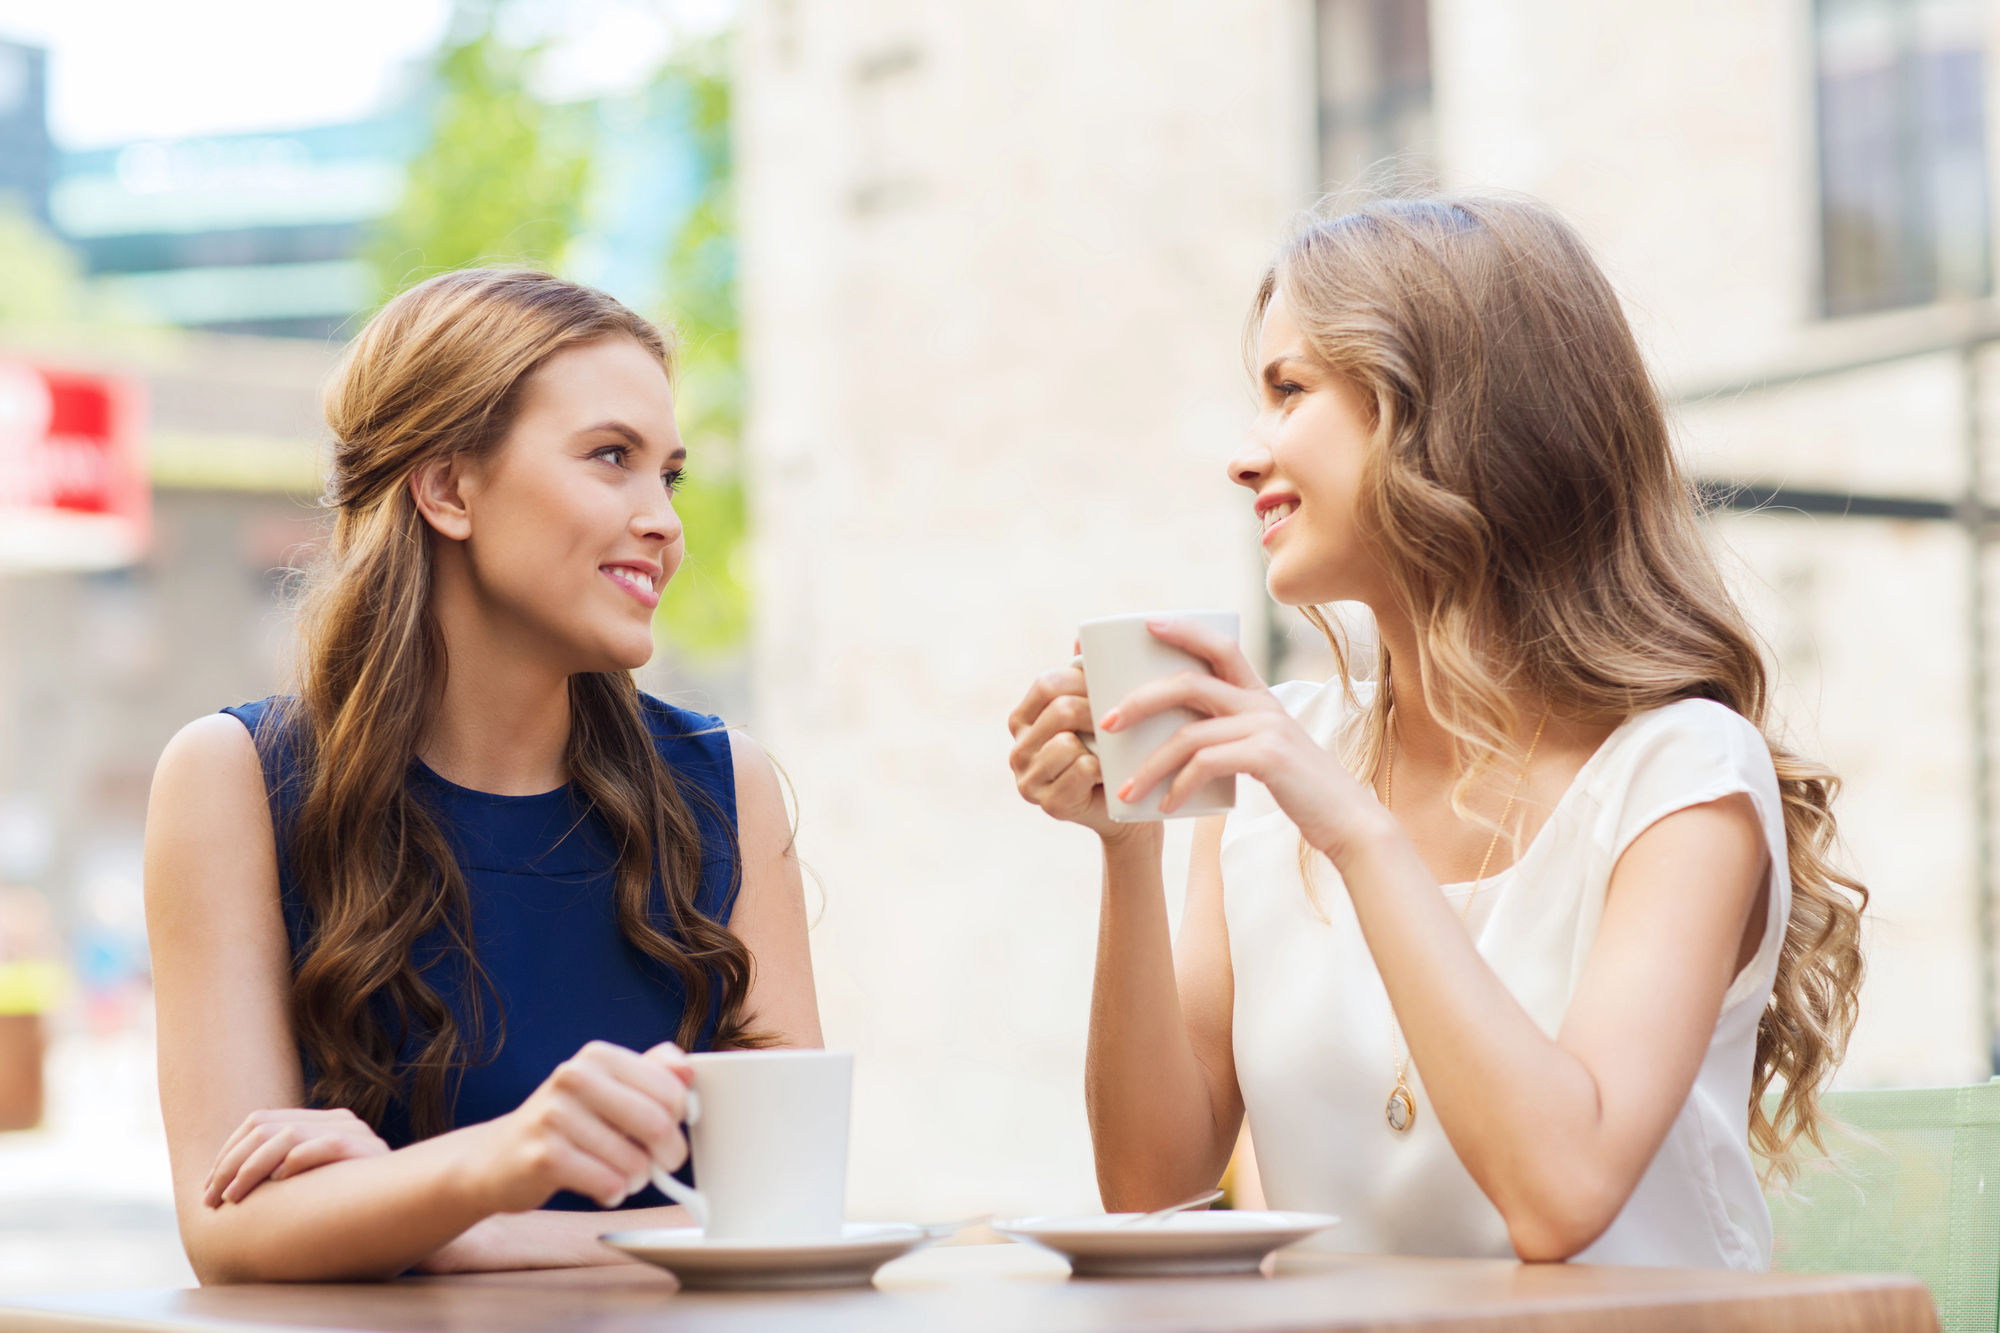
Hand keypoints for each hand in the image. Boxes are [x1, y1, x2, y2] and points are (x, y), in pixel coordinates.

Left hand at [203, 1107, 389, 1206]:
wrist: (411, 1210)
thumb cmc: (352, 1208)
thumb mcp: (312, 1185)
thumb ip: (285, 1172)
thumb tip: (228, 1184)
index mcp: (321, 1122)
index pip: (258, 1120)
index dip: (227, 1152)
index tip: (208, 1187)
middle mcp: (337, 1120)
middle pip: (264, 1127)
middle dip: (229, 1165)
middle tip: (211, 1198)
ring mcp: (354, 1132)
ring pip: (286, 1136)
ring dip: (250, 1169)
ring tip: (233, 1198)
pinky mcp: (368, 1151)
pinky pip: (325, 1146)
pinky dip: (296, 1163)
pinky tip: (277, 1184)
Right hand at [468, 1040, 693, 1213]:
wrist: (498, 1157)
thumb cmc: (567, 1123)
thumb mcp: (607, 1087)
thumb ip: (652, 1073)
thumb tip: (690, 1071)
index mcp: (598, 1056)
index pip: (671, 1087)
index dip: (682, 1117)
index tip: (672, 1130)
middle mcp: (574, 1077)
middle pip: (658, 1123)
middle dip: (669, 1154)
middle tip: (662, 1164)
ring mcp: (554, 1116)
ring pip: (635, 1161)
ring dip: (638, 1179)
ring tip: (623, 1175)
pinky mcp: (544, 1157)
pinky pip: (609, 1184)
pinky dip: (615, 1193)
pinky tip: (603, 1188)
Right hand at [1008, 651, 1131, 840]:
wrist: (1127, 808)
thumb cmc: (1112, 752)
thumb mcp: (1097, 711)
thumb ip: (1086, 677)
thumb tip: (1083, 639)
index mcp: (1023, 719)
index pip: (1047, 684)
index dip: (1084, 681)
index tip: (1111, 688)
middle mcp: (1017, 749)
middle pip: (1059, 710)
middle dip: (1096, 712)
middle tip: (1121, 720)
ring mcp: (1028, 779)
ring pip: (1066, 742)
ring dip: (1099, 745)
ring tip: (1113, 752)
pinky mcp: (1048, 804)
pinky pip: (1080, 769)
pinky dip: (1103, 769)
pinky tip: (1110, 775)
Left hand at [1099, 617, 1380, 855]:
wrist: (1348, 822)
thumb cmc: (1299, 789)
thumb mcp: (1265, 750)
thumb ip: (1231, 735)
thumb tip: (1179, 739)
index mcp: (1260, 695)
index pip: (1220, 645)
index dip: (1183, 629)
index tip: (1146, 624)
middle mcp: (1262, 703)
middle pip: (1189, 682)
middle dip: (1141, 699)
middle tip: (1107, 723)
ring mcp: (1266, 728)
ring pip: (1190, 732)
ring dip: (1150, 763)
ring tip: (1126, 788)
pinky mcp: (1268, 758)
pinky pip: (1206, 764)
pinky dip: (1179, 786)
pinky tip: (1165, 805)